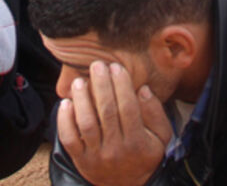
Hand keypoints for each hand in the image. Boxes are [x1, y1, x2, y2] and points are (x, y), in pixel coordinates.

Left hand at [58, 61, 172, 185]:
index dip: (122, 86)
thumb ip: (156, 113)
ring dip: (82, 100)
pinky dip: (65, 121)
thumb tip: (143, 89)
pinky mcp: (80, 160)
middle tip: (97, 65)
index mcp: (138, 142)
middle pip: (107, 113)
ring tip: (80, 81)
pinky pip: (69, 139)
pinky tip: (66, 103)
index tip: (116, 67)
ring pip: (86, 124)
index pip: (128, 109)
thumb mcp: (161, 137)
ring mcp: (97, 156)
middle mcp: (117, 150)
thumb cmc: (144, 154)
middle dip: (101, 86)